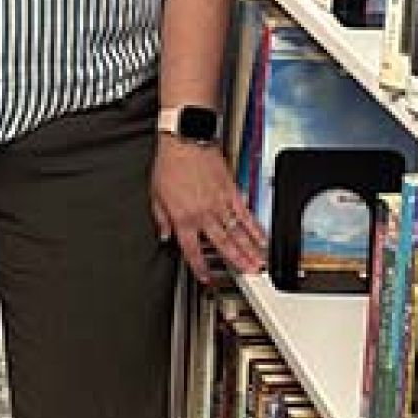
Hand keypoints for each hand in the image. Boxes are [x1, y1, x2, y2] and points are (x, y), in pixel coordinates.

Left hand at [151, 136, 265, 282]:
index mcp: (183, 217)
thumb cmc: (169, 164)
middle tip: (249, 275)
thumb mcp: (155, 194)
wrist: (184, 141)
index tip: (206, 277)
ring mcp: (219, 203)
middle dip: (236, 262)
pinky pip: (245, 213)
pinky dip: (255, 227)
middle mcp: (203, 214)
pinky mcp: (231, 191)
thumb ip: (161, 218)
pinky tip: (262, 237)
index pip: (192, 249)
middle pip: (223, 244)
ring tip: (260, 263)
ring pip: (237, 232)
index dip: (200, 266)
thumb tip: (164, 234)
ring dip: (250, 250)